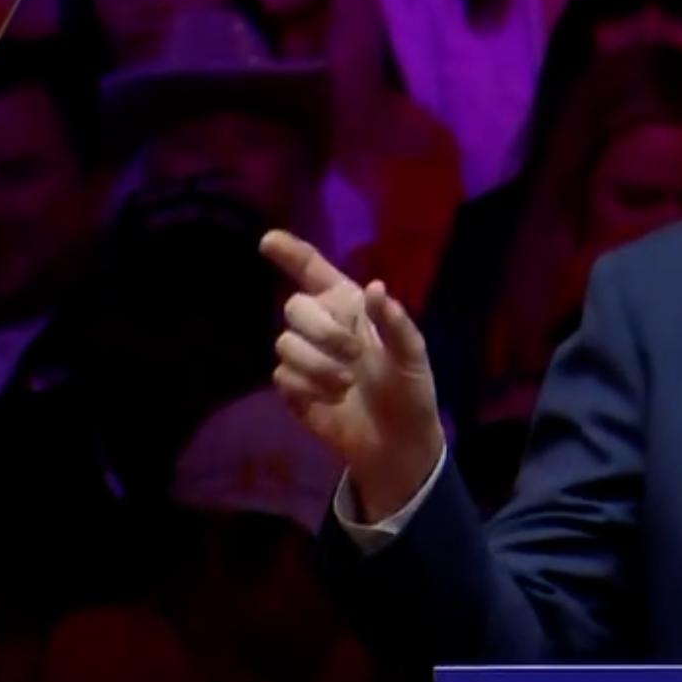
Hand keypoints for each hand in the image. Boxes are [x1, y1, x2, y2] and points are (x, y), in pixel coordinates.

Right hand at [261, 229, 443, 521]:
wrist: (397, 441)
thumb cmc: (410, 390)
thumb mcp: (413, 356)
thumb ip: (395, 322)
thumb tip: (375, 288)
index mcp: (352, 307)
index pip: (315, 271)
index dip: (291, 253)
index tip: (268, 240)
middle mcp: (324, 326)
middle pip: (295, 307)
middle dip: (322, 331)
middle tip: (354, 356)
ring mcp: (305, 356)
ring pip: (285, 343)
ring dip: (318, 365)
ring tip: (348, 385)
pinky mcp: (293, 387)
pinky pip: (283, 376)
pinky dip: (309, 388)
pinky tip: (333, 400)